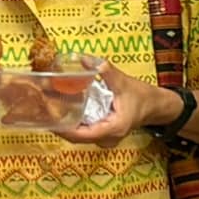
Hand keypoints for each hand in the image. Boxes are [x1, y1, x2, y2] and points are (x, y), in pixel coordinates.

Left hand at [55, 58, 173, 149]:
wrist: (156, 106)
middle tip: (42, 111)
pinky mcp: (103, 133)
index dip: (63, 129)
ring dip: (64, 124)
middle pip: (76, 137)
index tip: (48, 120)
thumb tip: (84, 59)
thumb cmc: (142, 97)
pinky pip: (84, 131)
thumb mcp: (123, 82)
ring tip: (47, 110)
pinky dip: (73, 122)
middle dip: (59, 125)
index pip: (82, 135)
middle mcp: (107, 138)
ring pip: (79, 135)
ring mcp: (105, 138)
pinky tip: (61, 111)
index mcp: (113, 128)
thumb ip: (105, 71)